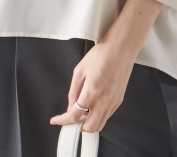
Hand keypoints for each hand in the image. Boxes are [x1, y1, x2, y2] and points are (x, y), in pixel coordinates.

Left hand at [50, 0, 161, 132]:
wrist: (121, 48)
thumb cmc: (102, 54)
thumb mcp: (80, 69)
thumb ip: (73, 90)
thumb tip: (70, 105)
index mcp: (92, 92)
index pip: (75, 115)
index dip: (63, 120)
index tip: (56, 120)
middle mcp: (104, 101)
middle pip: (89, 127)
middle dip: (77, 126)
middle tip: (69, 117)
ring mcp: (113, 103)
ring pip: (99, 125)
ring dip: (88, 123)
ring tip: (80, 111)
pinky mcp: (119, 101)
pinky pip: (107, 116)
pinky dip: (97, 116)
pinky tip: (92, 106)